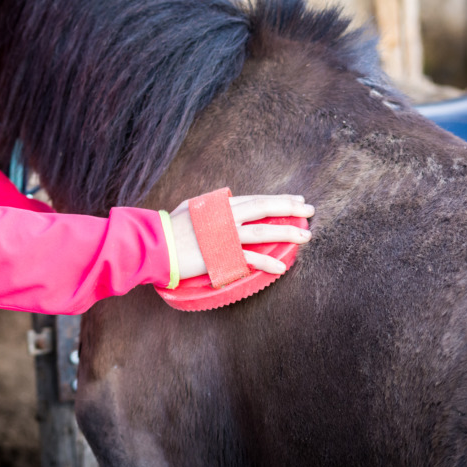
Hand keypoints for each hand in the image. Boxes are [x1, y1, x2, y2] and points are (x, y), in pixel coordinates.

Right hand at [170, 194, 314, 278]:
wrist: (156, 245)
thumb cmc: (170, 228)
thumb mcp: (191, 209)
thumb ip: (211, 206)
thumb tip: (223, 200)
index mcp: (220, 205)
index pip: (256, 199)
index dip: (278, 200)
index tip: (296, 200)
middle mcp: (226, 216)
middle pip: (265, 208)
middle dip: (290, 209)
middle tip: (310, 211)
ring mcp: (225, 235)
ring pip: (263, 231)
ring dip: (287, 233)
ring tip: (306, 236)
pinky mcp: (221, 255)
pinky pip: (249, 258)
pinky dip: (267, 262)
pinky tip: (281, 267)